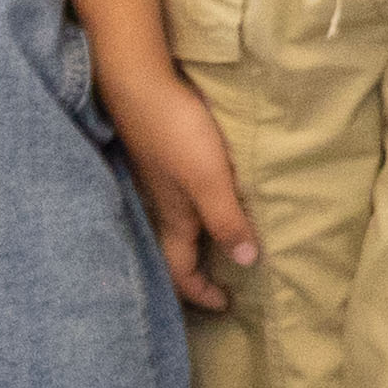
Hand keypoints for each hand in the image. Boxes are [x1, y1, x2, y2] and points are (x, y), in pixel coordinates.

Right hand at [103, 63, 264, 315]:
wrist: (140, 83)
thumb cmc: (176, 133)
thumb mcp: (209, 181)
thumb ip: (226, 219)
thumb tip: (247, 262)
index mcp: (174, 218)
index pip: (181, 271)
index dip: (201, 293)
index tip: (226, 304)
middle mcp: (164, 204)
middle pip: (177, 250)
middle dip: (198, 271)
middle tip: (226, 278)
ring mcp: (160, 179)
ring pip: (178, 222)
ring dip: (199, 238)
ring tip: (227, 239)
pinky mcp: (162, 154)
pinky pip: (180, 196)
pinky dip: (197, 208)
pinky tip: (213, 194)